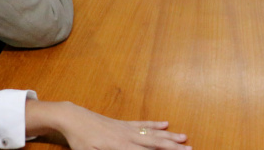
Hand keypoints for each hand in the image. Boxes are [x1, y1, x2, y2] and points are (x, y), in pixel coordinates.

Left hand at [26, 100, 190, 149]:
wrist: (73, 118)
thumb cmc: (80, 140)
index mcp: (120, 147)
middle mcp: (127, 137)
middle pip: (155, 143)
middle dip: (173, 147)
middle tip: (190, 149)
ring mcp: (126, 128)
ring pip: (153, 133)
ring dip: (169, 136)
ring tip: (185, 138)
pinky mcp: (123, 123)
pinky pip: (143, 124)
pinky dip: (155, 124)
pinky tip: (166, 124)